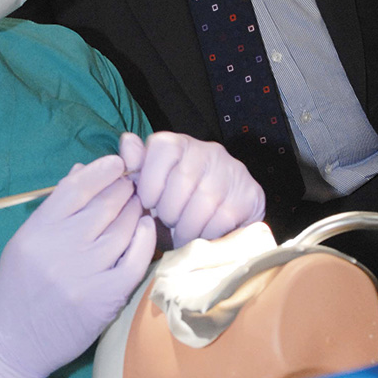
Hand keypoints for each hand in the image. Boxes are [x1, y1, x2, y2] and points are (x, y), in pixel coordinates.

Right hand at [0, 154, 155, 377]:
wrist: (13, 342)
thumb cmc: (19, 285)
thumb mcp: (27, 239)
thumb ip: (55, 205)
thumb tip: (83, 169)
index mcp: (38, 231)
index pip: (76, 187)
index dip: (101, 170)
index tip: (116, 163)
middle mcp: (60, 249)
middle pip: (104, 205)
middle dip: (123, 189)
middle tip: (131, 184)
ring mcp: (84, 275)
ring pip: (123, 229)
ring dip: (135, 211)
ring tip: (139, 204)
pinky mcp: (105, 299)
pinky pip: (135, 260)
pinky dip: (144, 239)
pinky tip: (145, 227)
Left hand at [119, 131, 265, 247]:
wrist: (221, 223)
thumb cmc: (177, 205)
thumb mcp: (150, 187)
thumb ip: (135, 166)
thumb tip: (127, 142)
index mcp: (180, 144)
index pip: (162, 148)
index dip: (150, 182)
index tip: (149, 203)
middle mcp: (208, 150)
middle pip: (182, 179)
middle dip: (169, 211)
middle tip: (169, 223)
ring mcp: (233, 170)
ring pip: (204, 200)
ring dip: (188, 226)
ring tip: (183, 234)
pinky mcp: (250, 193)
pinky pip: (224, 217)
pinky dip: (208, 233)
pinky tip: (203, 236)